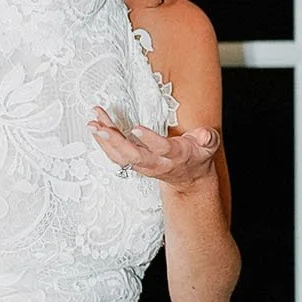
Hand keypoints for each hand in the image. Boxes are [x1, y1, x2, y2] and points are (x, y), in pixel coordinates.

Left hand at [89, 109, 220, 189]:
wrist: (189, 178)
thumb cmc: (197, 156)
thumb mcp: (209, 146)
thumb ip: (208, 139)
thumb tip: (204, 135)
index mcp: (175, 156)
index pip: (162, 149)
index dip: (149, 140)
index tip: (136, 129)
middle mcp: (156, 163)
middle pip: (133, 156)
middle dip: (115, 142)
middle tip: (101, 128)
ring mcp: (143, 165)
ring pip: (120, 156)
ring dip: (104, 141)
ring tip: (92, 122)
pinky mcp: (134, 162)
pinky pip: (115, 155)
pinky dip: (103, 141)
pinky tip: (95, 126)